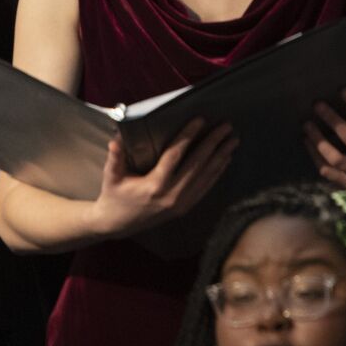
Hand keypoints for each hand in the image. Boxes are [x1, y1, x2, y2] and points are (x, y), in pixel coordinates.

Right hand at [86, 118, 235, 238]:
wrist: (117, 225)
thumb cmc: (114, 196)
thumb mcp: (111, 176)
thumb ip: (115, 157)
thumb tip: (116, 139)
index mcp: (154, 185)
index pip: (175, 155)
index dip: (189, 136)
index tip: (201, 120)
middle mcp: (172, 195)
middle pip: (197, 165)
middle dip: (214, 144)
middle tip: (227, 127)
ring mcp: (181, 204)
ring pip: (205, 177)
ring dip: (221, 157)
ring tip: (233, 141)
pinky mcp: (185, 208)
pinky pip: (205, 188)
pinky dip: (217, 173)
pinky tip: (225, 161)